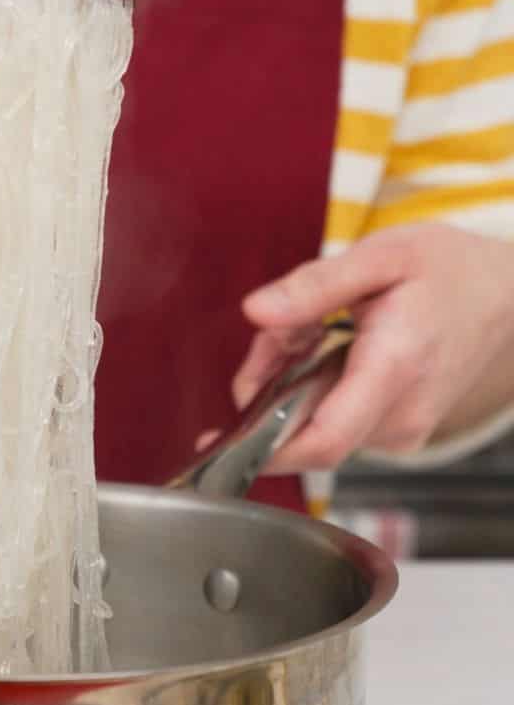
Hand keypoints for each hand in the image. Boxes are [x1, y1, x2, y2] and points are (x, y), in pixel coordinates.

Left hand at [234, 222, 513, 472]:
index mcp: (395, 368)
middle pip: (303, 422)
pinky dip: (314, 384)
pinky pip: (333, 417)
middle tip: (281, 333)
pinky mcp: (397, 430)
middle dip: (270, 383)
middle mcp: (400, 413)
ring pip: (314, 418)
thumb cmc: (451, 271)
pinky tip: (330, 345)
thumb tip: (256, 310)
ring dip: (290, 379)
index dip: (265, 449)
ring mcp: (401, 429)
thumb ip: (315, 285)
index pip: (323, 438)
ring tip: (314, 328)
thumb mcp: (383, 256)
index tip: (219, 442)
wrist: (509, 294)